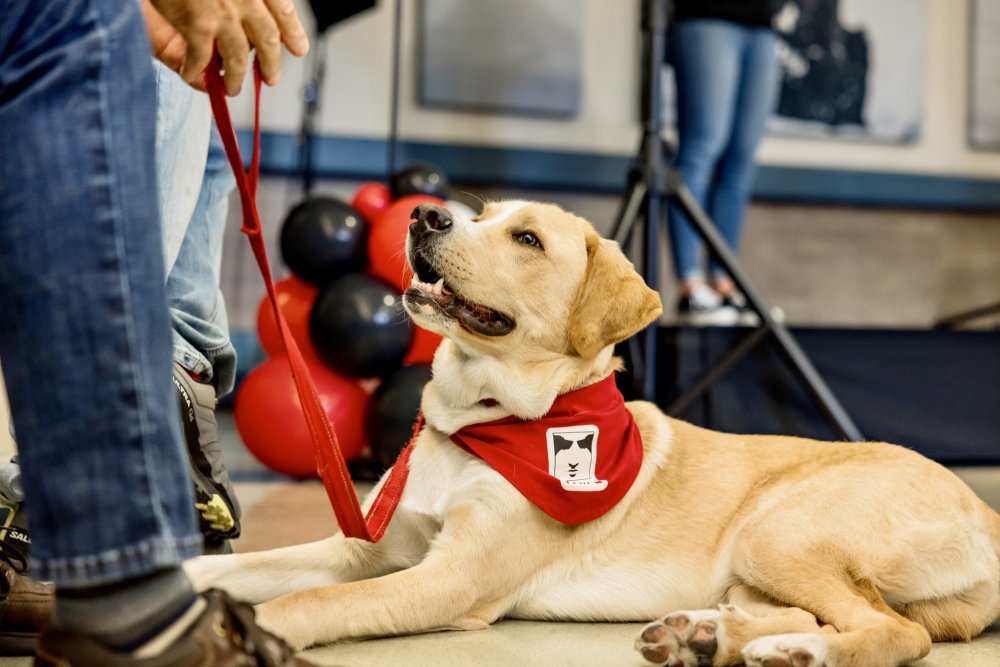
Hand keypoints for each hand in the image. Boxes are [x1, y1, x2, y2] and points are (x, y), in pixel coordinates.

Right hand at [143, 0, 309, 95]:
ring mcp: (223, 13)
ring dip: (235, 78)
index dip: (293, 33)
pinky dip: (194, 70)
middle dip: (271, 64)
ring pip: (237, 57)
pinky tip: (191, 74)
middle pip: (267, 39)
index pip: (284, 10)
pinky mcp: (197, 24)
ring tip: (232, 88)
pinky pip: (201, 58)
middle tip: (271, 79)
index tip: (299, 49)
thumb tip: (256, 7)